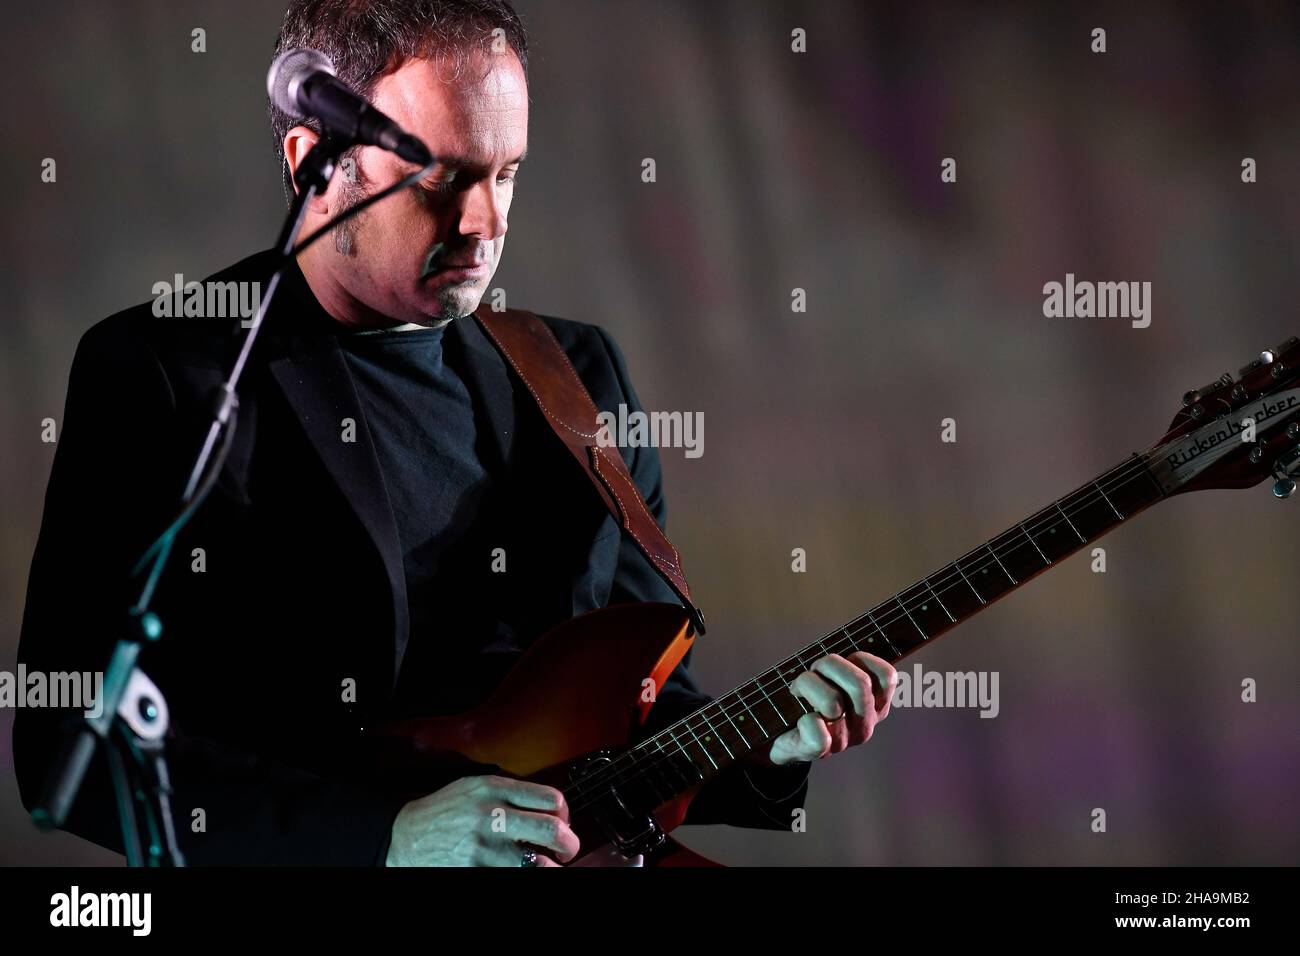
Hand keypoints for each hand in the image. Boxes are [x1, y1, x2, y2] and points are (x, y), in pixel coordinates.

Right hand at [386, 774, 579, 866]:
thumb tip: (548, 805)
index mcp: (495, 789)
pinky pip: (514, 876)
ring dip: (549, 867)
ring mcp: (484, 848)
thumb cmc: (444, 810)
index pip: (550, 798)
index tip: (563, 821)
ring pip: (538, 863)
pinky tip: (520, 869)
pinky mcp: (476, 871)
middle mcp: (492, 816)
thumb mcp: (476, 786)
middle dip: (569, 844)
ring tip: (547, 865)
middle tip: (568, 850)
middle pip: (551, 830)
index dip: (565, 813)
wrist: (406, 836)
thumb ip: (510, 791)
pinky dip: (524, 874)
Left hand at [755, 652, 896, 767]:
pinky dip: (806, 722)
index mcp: (876, 704)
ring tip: (799, 690)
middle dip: (829, 665)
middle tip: (812, 670)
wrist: (779, 735)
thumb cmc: (807, 697)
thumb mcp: (831, 675)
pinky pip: (818, 733)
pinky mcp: (822, 751)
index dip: (861, 658)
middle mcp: (866, 723)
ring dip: (808, 685)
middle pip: (860, 683)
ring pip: (834, 702)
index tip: (840, 663)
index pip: (888, 675)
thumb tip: (863, 632)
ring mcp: (846, 739)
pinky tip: (801, 719)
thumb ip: (846, 661)